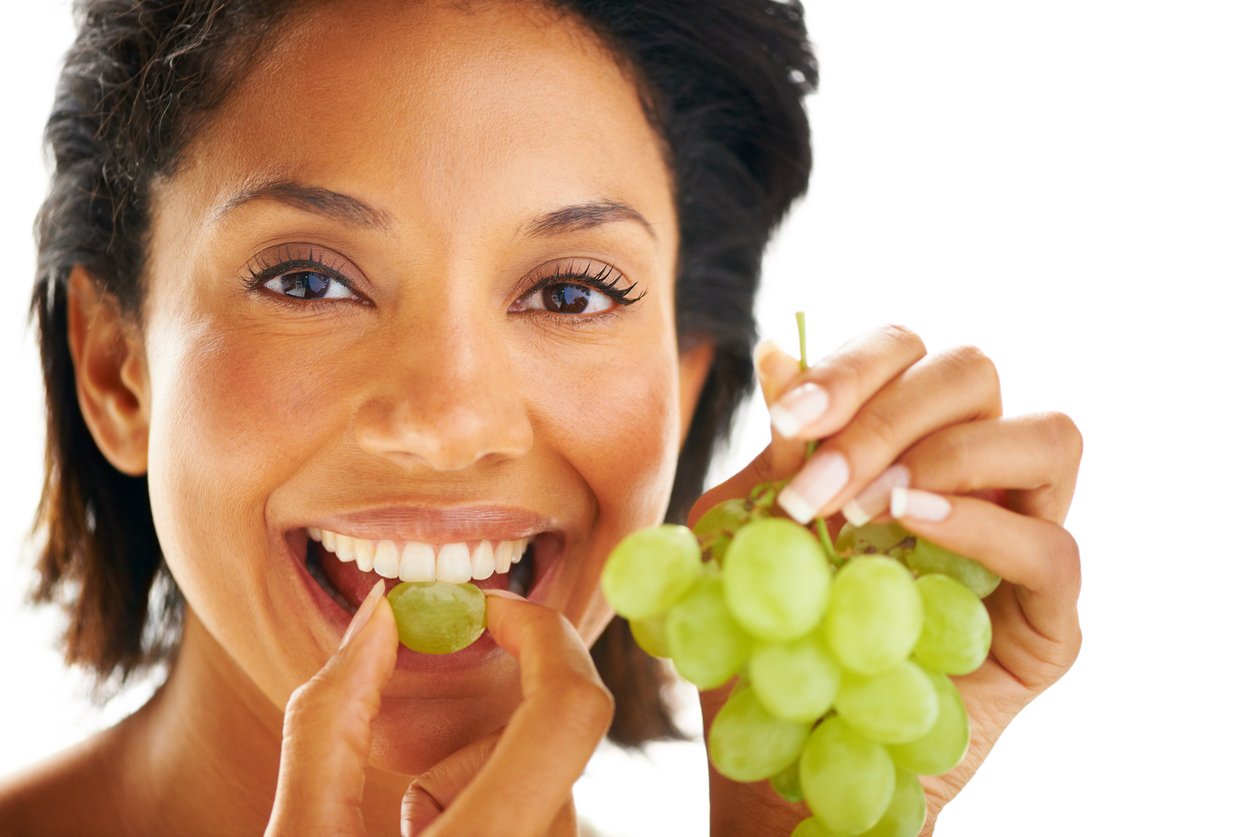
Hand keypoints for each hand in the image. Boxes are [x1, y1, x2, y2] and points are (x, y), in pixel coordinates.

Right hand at [265, 583, 612, 836]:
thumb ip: (332, 715)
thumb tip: (381, 615)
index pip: (571, 709)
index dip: (537, 631)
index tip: (481, 607)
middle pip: (550, 743)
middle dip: (476, 723)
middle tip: (403, 759)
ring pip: (547, 781)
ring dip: (473, 774)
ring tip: (400, 833)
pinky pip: (539, 816)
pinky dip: (485, 804)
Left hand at [689, 325, 1082, 835]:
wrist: (794, 748)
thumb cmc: (772, 632)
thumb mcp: (756, 535)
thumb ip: (783, 453)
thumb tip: (776, 349)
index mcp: (904, 437)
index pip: (907, 351)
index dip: (853, 367)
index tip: (788, 416)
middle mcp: (973, 471)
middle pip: (975, 373)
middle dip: (886, 416)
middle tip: (819, 488)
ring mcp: (1023, 534)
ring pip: (1049, 436)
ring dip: (948, 456)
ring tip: (869, 511)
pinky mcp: (1050, 616)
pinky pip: (1054, 546)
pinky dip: (984, 527)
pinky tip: (912, 533)